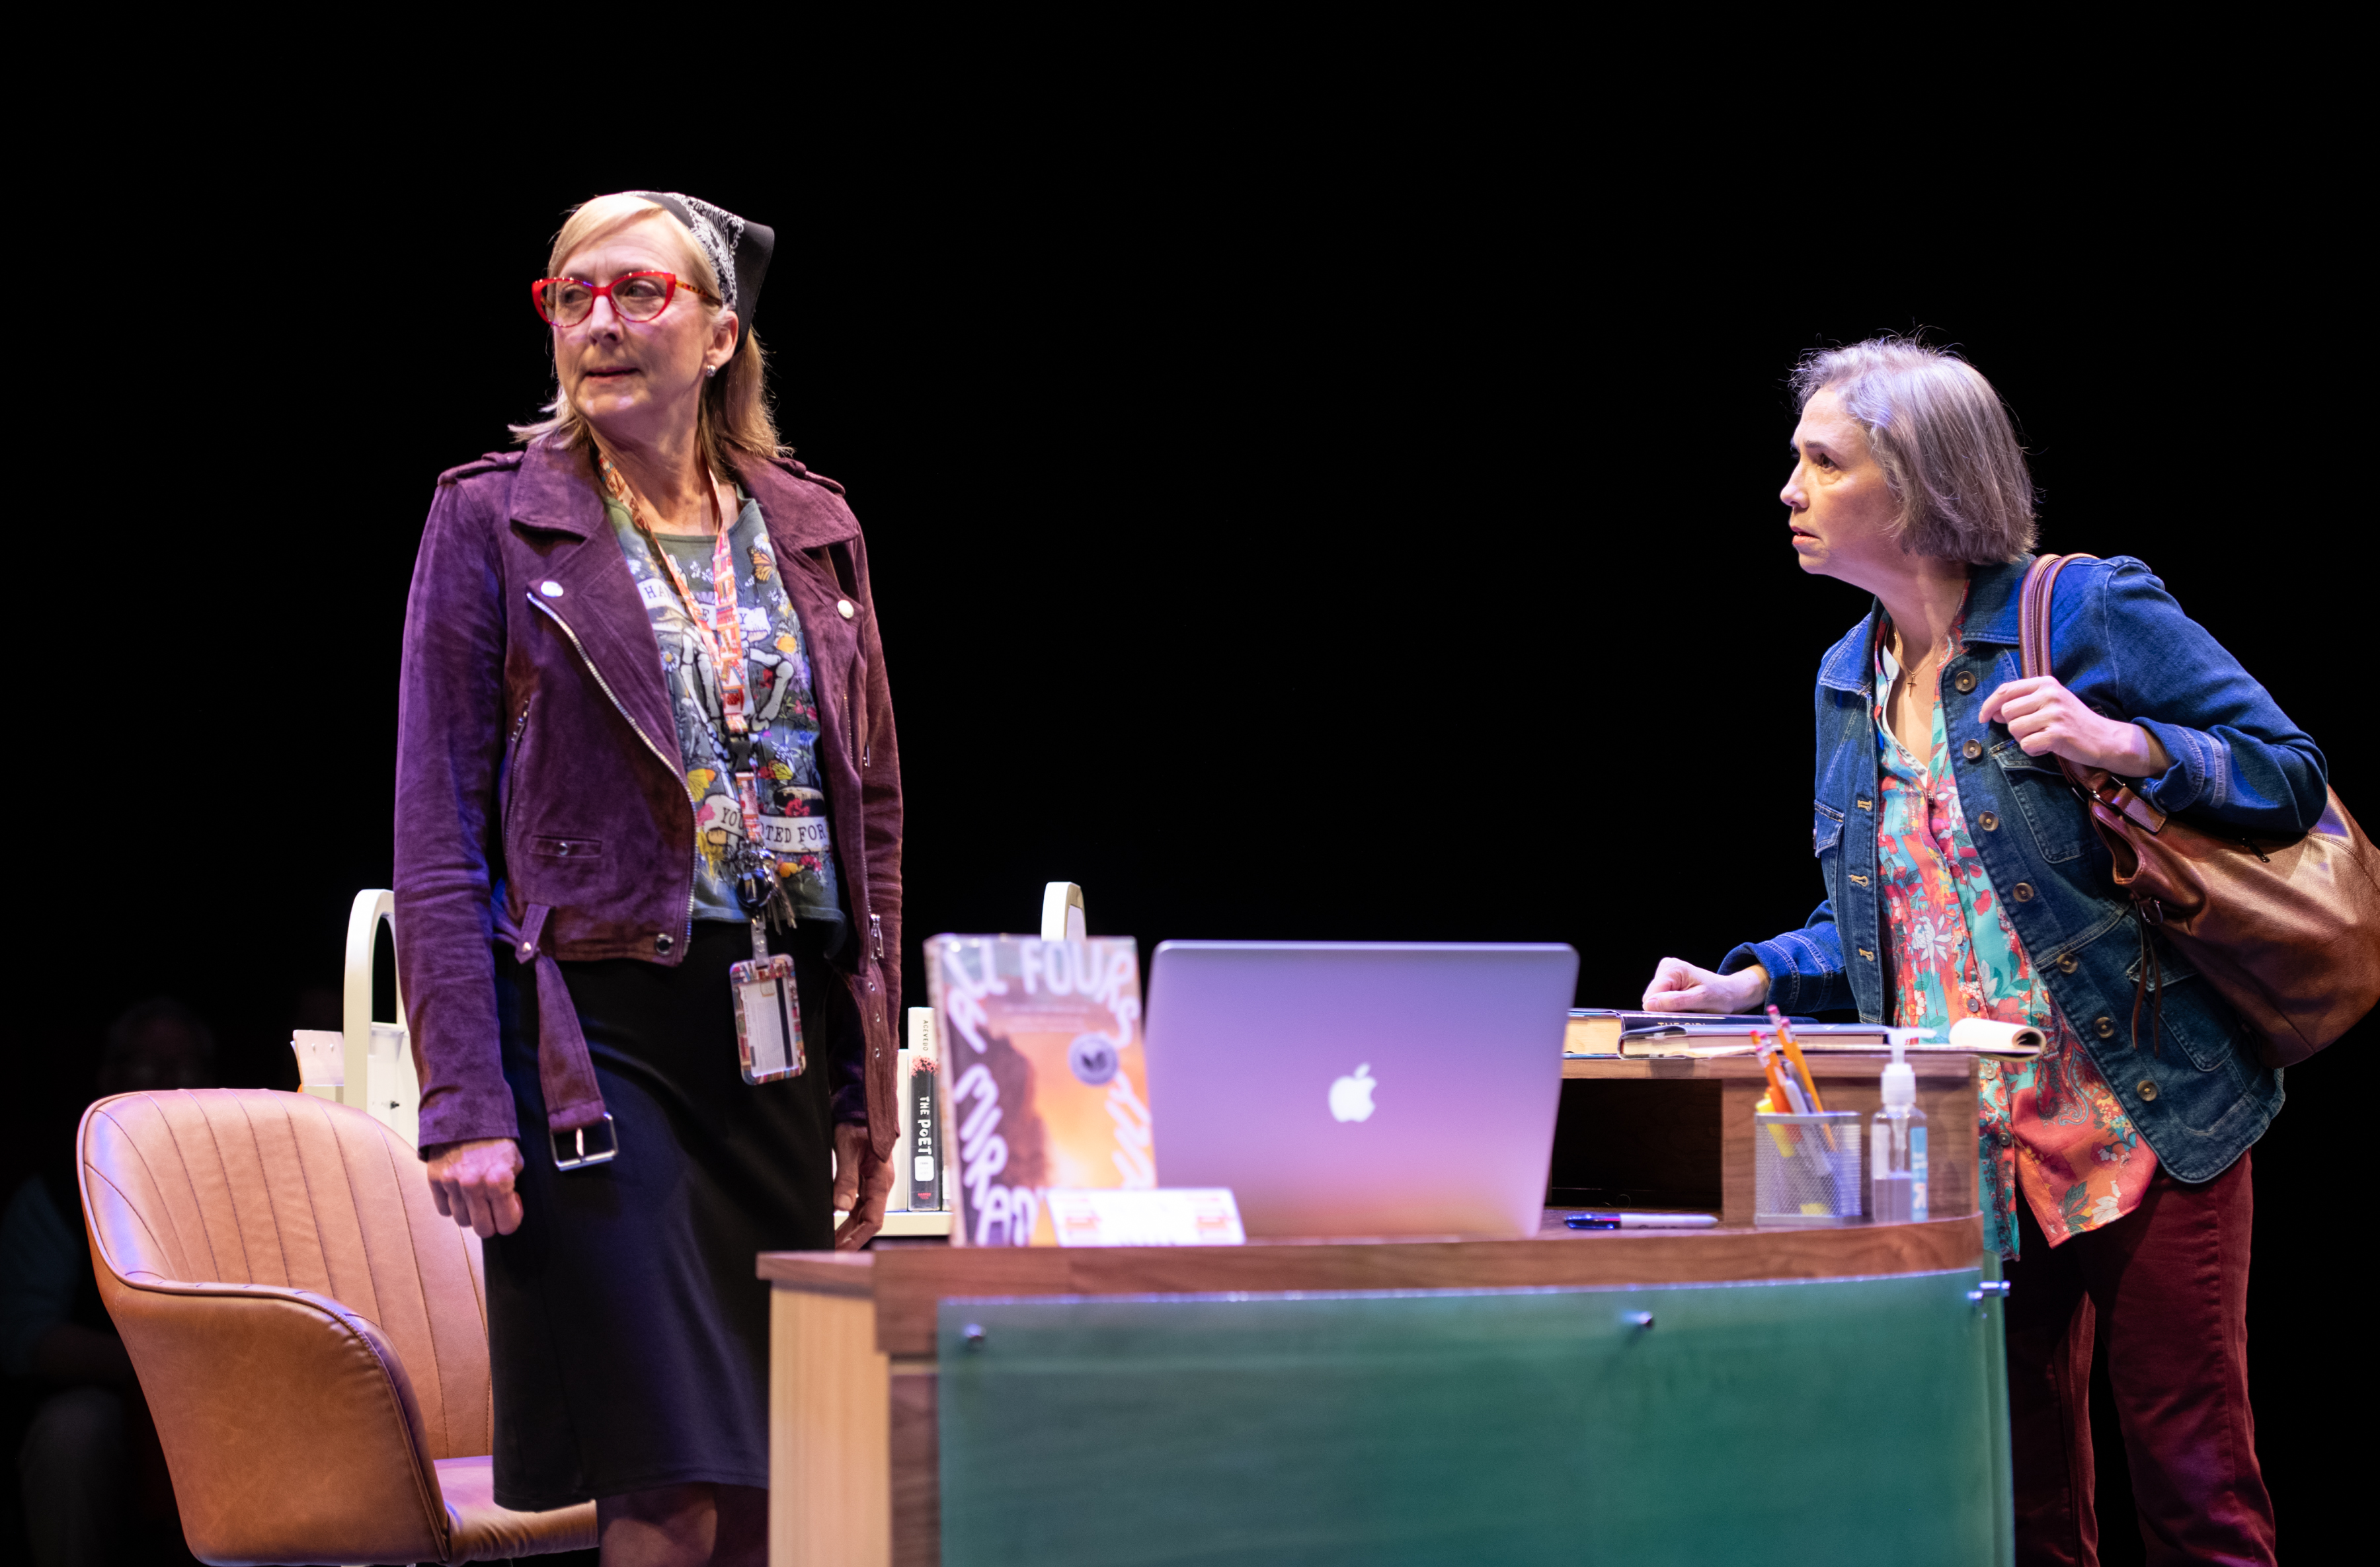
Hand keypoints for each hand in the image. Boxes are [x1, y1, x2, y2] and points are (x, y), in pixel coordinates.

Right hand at [424, 1137, 524, 1236]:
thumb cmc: (495, 1139)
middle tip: (493, 1211)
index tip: (509, 1212)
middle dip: (491, 1223)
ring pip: (462, 1221)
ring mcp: (452, 1183)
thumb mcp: (515, 1161)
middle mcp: (474, 1185)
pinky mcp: (435, 1180)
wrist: (467, 1115)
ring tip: (476, 1197)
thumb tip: (509, 1211)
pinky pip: (444, 1209)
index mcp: (499, 1180)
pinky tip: (460, 1192)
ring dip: (470, 1213)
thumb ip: (513, 1189)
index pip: (506, 1225)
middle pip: (482, 1229)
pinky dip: (453, 1204)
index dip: (510, 1220)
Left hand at [831, 1122, 894, 1250]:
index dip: (858, 1238)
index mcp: (881, 1179)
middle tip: (830, 1252)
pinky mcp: (864, 1179)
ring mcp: (873, 1182)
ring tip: (830, 1242)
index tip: (842, 1251)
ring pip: (862, 1214)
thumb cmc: (857, 1121)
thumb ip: (845, 1178)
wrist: (858, 1105)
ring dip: (848, 1230)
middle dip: (851, 1239)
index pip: (874, 1219)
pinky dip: (847, 1218)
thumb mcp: (847, 1149)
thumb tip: (841, 1207)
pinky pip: (858, 1204)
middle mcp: (880, 1183)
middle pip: (868, 1220)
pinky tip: (834, 1224)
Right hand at [1641, 957, 1768, 1013]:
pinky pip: (1659, 999)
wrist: (1730, 993)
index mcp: (1672, 969)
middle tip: (1686, 1010)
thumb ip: (1675, 1001)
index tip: (1679, 1014)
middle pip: (1651, 998)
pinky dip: (1671, 1005)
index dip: (1662, 1010)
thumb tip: (1649, 1005)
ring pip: (1654, 1000)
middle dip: (1666, 1008)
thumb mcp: (1700, 1000)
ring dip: (1669, 1008)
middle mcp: (1666, 967)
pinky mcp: (1667, 981)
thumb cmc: (1720, 996)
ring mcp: (1665, 973)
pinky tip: (1684, 1003)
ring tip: (1687, 1006)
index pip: (1651, 996)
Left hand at [1978, 676, 2172, 776]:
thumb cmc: (2073, 721)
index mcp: (2046, 683)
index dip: (1989, 705)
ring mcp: (2055, 714)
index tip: (1983, 718)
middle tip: (2031, 730)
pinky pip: (2027, 745)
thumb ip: (2023, 701)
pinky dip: (2034, 750)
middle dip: (2013, 726)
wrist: (2106, 738)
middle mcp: (2050, 695)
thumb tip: (1992, 712)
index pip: (2005, 690)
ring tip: (2043, 737)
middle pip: (2006, 712)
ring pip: (2014, 729)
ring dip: (2024, 739)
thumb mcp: (2051, 702)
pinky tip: (2048, 747)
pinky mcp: (2058, 734)